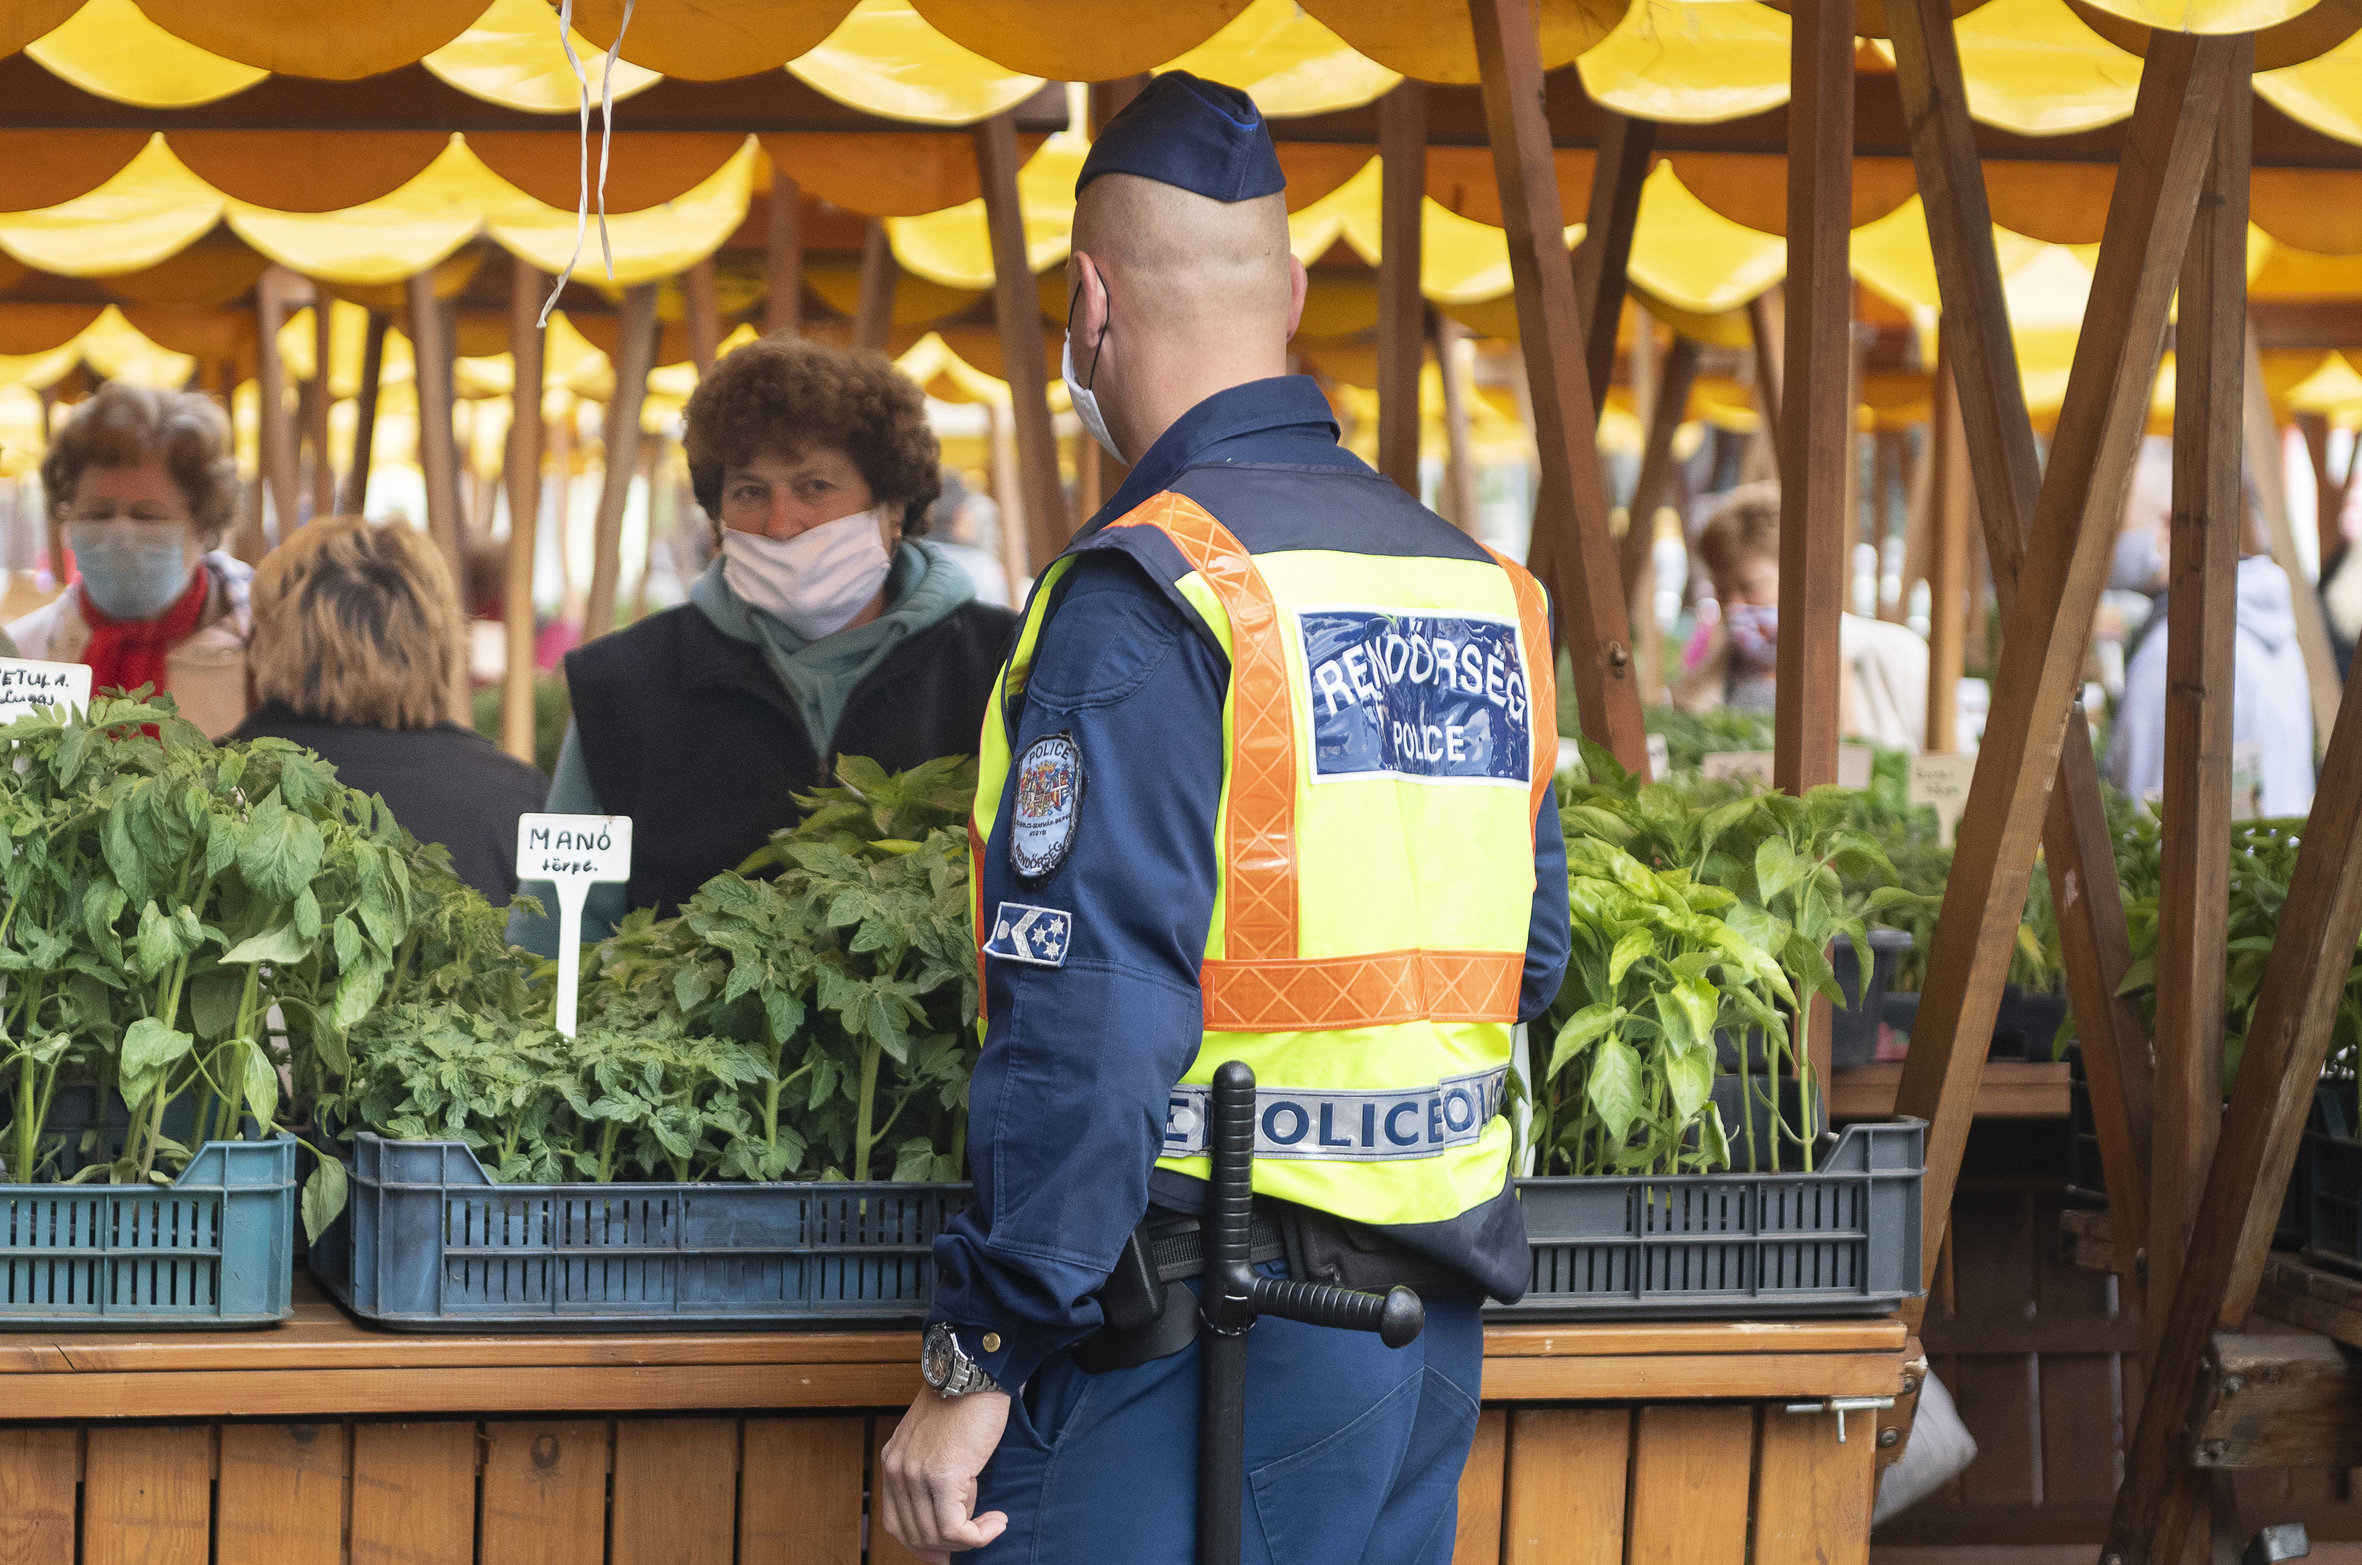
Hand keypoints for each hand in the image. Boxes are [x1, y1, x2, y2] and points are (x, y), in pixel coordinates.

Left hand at [879, 1387, 1012, 1560]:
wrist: (975, 1372)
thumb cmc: (964, 1400)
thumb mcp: (935, 1438)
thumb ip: (932, 1471)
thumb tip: (949, 1514)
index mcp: (893, 1462)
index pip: (897, 1523)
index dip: (924, 1544)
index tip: (951, 1548)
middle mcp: (897, 1471)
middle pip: (916, 1535)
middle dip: (951, 1545)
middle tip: (979, 1535)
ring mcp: (916, 1475)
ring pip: (937, 1536)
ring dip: (970, 1539)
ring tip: (992, 1523)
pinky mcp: (943, 1477)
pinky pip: (957, 1529)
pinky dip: (980, 1535)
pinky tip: (998, 1521)